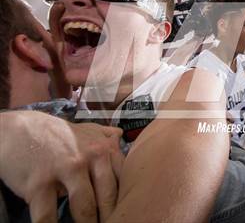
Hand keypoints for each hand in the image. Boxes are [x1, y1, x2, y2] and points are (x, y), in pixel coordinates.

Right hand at [0, 111, 123, 222]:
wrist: (17, 128)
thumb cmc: (56, 134)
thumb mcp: (84, 130)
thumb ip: (104, 136)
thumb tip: (121, 136)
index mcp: (103, 149)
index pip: (123, 179)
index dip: (126, 199)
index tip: (127, 211)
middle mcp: (89, 157)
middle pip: (108, 196)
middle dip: (110, 216)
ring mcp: (65, 169)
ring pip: (85, 208)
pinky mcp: (39, 184)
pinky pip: (48, 216)